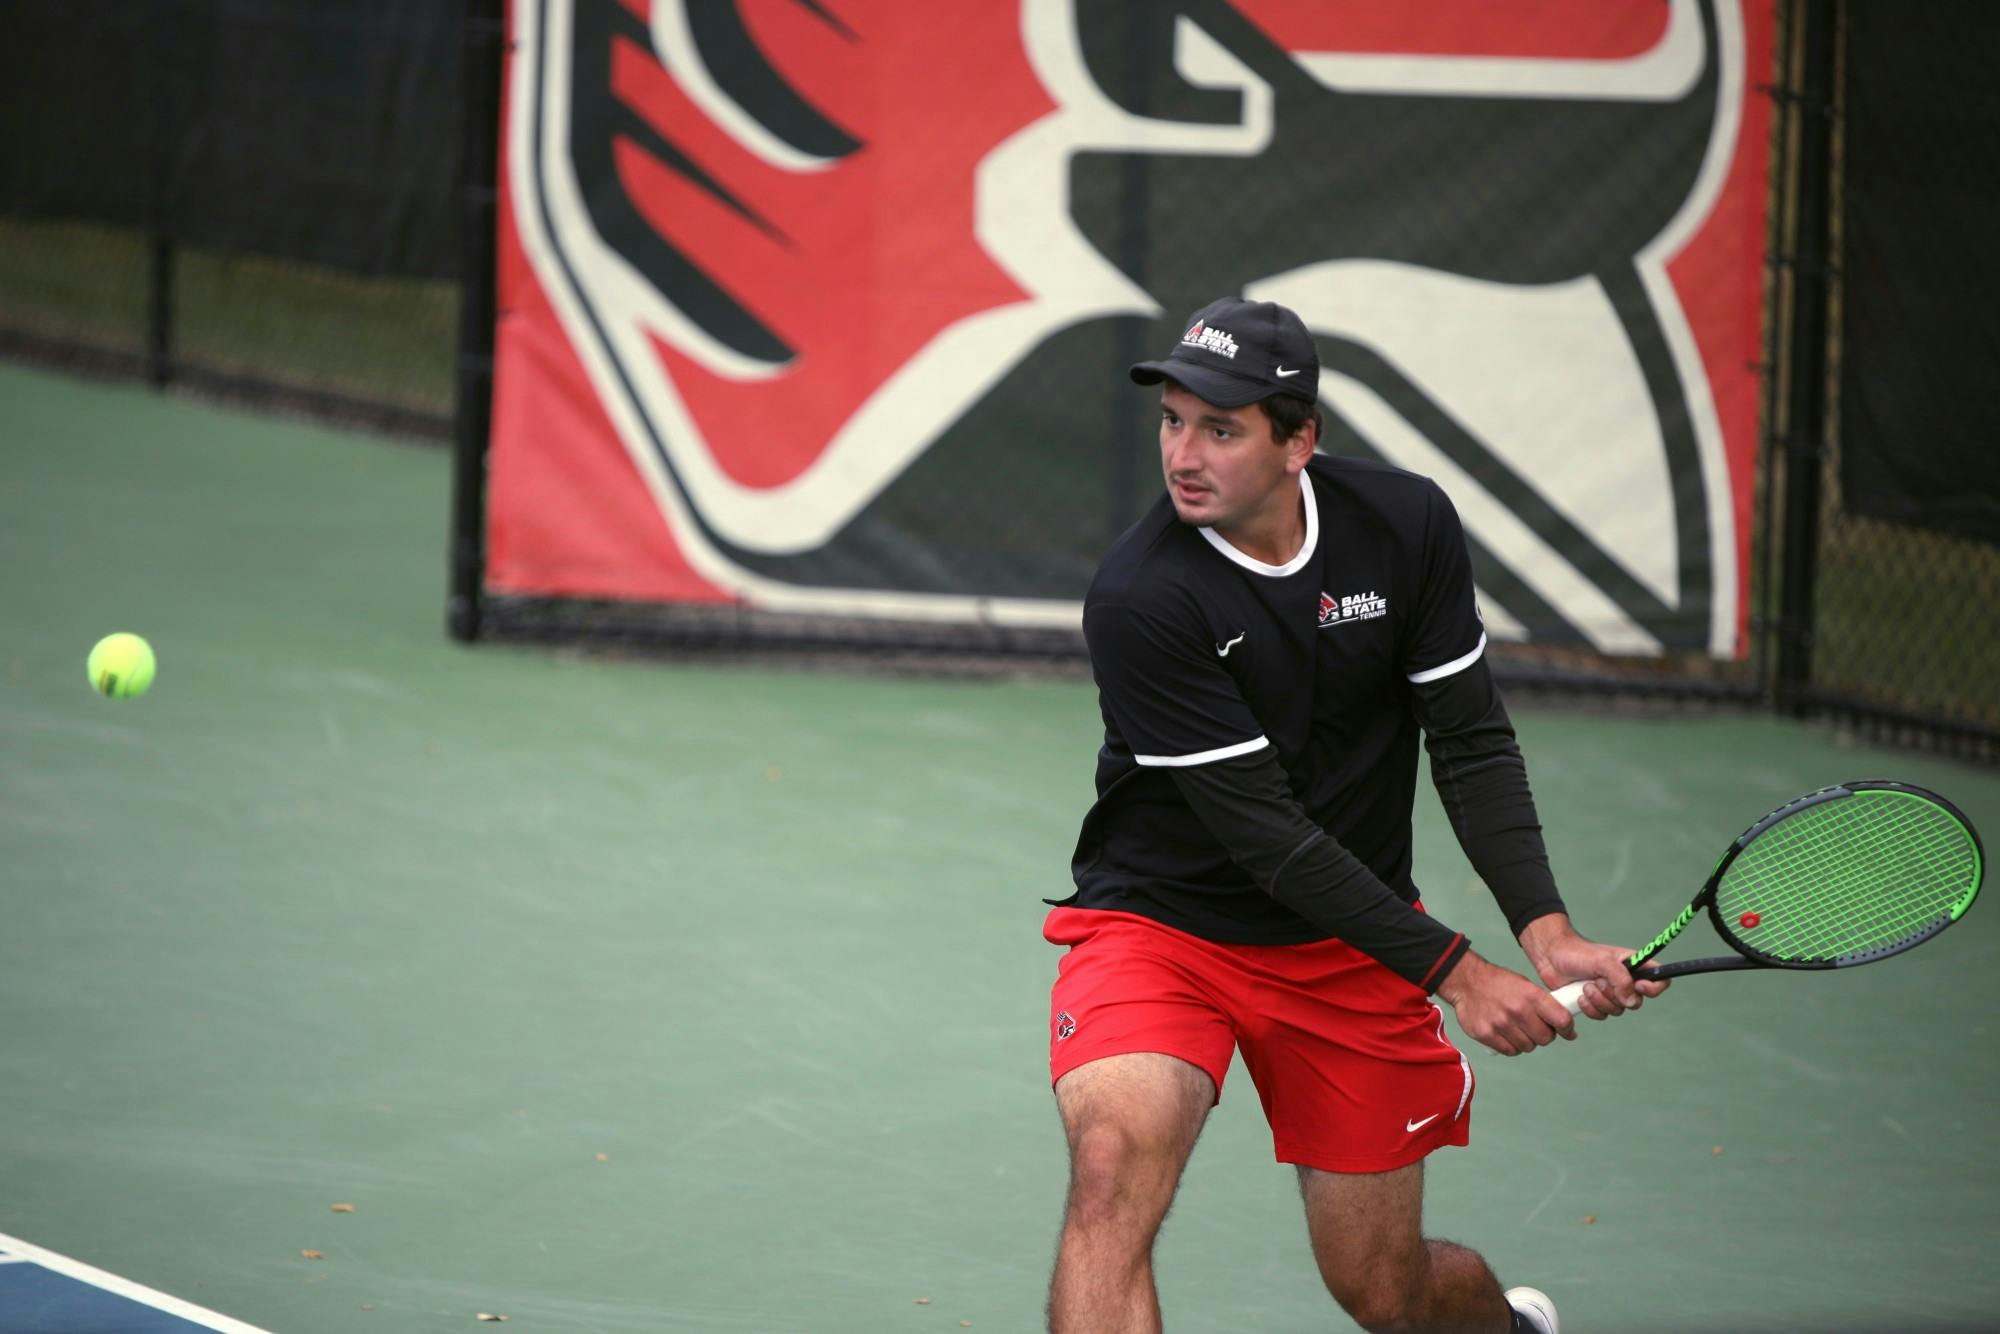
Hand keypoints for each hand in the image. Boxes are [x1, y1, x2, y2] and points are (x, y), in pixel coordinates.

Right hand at [1433, 951, 1576, 1055]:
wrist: (1466, 981)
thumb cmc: (1498, 983)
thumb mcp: (1525, 985)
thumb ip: (1542, 1004)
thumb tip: (1562, 1024)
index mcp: (1531, 995)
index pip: (1561, 1020)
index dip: (1568, 1029)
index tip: (1568, 1032)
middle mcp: (1518, 1010)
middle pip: (1545, 1038)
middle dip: (1544, 1036)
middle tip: (1537, 1029)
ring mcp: (1501, 1024)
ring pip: (1527, 1047)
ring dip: (1526, 1041)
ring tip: (1518, 1030)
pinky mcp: (1486, 1034)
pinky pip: (1510, 1051)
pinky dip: (1512, 1046)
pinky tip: (1507, 1035)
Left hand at [1517, 913, 1669, 1020]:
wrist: (1551, 957)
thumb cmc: (1578, 952)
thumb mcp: (1602, 961)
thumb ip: (1621, 979)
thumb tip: (1632, 1000)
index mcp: (1634, 966)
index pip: (1660, 980)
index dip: (1654, 988)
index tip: (1638, 986)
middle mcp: (1625, 981)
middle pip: (1636, 1002)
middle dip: (1614, 995)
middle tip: (1597, 981)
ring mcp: (1610, 993)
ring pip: (1617, 1011)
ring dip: (1599, 1001)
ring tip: (1585, 985)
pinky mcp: (1595, 1003)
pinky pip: (1601, 1016)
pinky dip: (1590, 1008)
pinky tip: (1579, 995)